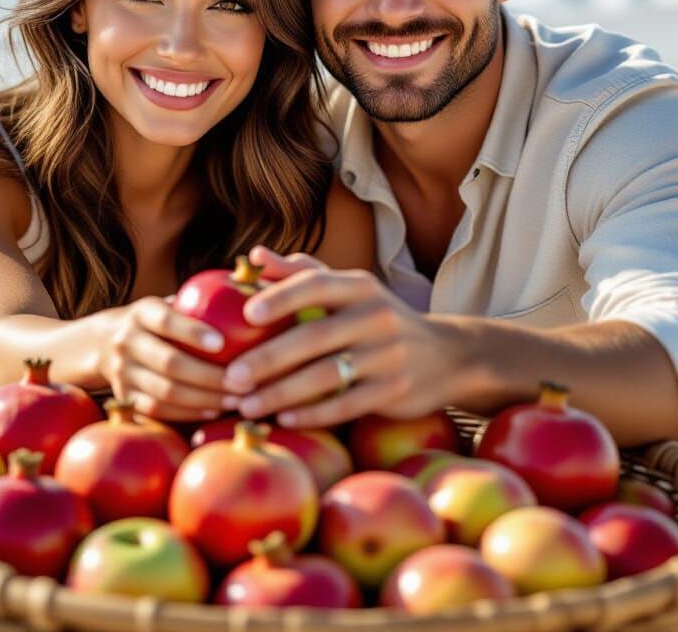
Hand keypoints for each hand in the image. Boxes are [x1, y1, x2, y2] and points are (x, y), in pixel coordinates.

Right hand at [98, 295, 240, 422]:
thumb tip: (255, 288)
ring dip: (205, 399)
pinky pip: (159, 411)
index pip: (166, 321)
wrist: (105, 342)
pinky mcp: (125, 396)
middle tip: (244, 382)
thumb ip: (202, 300)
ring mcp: (122, 372)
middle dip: (210, 376)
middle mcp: (126, 341)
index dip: (192, 332)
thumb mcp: (170, 302)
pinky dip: (188, 413)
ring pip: (165, 392)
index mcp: (142, 313)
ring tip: (236, 400)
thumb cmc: (160, 319)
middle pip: (169, 363)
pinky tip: (214, 411)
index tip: (222, 343)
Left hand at [222, 246, 471, 427]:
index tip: (246, 314)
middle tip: (230, 377)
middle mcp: (377, 316)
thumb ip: (301, 272)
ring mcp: (388, 356)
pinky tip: (283, 420)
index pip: (317, 284)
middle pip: (314, 337)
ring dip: (281, 393)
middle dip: (268, 359)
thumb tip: (252, 256)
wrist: (446, 356)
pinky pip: (346, 405)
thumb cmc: (378, 317)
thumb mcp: (350, 289)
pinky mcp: (394, 391)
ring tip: (245, 405)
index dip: (282, 296)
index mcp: (361, 286)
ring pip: (327, 376)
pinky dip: (312, 414)